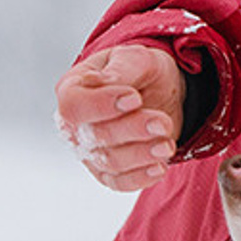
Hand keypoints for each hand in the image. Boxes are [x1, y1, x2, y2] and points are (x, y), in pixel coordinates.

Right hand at [55, 44, 186, 190]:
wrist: (160, 90)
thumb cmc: (141, 71)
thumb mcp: (137, 58)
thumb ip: (122, 69)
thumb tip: (106, 83)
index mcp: (73, 90)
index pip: (74, 106)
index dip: (101, 105)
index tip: (134, 98)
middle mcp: (75, 125)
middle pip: (95, 137)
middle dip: (133, 130)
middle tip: (162, 122)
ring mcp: (90, 151)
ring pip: (110, 162)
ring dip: (142, 154)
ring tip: (167, 143)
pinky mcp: (109, 171)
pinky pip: (120, 183)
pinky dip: (141, 178)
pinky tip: (160, 167)